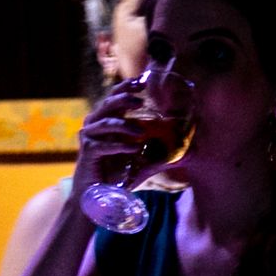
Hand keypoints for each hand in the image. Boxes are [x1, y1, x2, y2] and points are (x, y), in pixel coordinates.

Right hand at [72, 84, 166, 198]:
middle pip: (108, 104)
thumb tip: (188, 149)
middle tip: (140, 101)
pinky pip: (103, 145)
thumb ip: (159, 150)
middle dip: (124, 99)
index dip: (126, 87)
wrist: (97, 193)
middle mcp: (94, 124)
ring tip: (142, 132)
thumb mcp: (142, 157)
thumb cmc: (118, 171)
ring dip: (125, 125)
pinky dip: (120, 146)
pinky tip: (134, 148)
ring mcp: (89, 137)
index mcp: (106, 119)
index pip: (115, 97)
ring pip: (106, 123)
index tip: (142, 82)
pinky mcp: (87, 152)